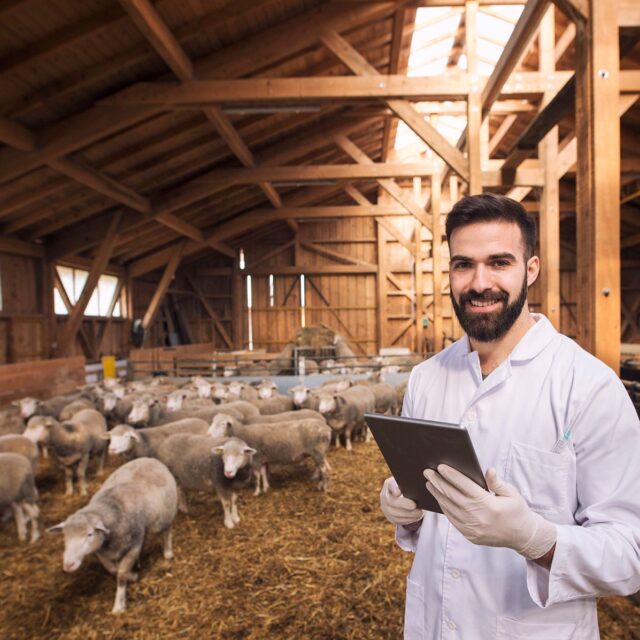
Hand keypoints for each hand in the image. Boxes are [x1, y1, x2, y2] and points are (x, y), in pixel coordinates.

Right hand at [380, 476, 423, 526]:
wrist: (402, 495)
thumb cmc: (408, 487)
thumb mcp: (407, 482)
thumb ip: (410, 483)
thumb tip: (414, 484)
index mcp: (389, 484)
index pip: (390, 485)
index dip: (394, 489)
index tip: (399, 491)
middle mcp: (384, 496)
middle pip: (391, 501)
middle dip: (404, 505)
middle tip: (415, 505)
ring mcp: (385, 507)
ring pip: (394, 514)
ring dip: (408, 514)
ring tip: (419, 513)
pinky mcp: (390, 517)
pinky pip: (398, 521)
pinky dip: (408, 520)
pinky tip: (416, 517)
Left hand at [424, 465, 555, 560]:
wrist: (523, 537)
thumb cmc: (517, 511)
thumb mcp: (512, 494)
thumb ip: (497, 482)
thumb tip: (488, 470)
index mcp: (488, 504)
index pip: (465, 486)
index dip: (452, 475)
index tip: (440, 466)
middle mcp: (478, 517)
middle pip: (452, 496)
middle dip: (438, 482)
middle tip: (427, 472)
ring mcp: (472, 528)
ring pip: (449, 508)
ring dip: (437, 494)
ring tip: (429, 483)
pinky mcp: (470, 535)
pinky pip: (453, 520)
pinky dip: (444, 508)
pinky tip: (439, 499)